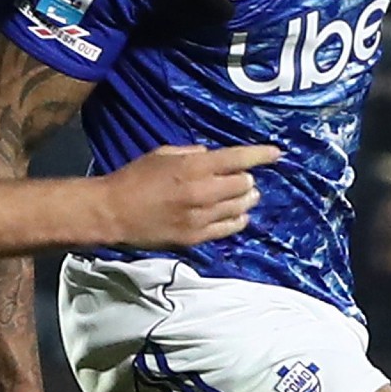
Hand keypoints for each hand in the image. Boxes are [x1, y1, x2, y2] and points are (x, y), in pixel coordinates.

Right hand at [101, 144, 271, 247]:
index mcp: (193, 168)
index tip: (277, 153)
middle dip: (248, 179)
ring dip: (245, 199)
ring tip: (244, 196)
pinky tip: (237, 215)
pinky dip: (237, 220)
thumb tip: (213, 156)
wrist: (113, 212)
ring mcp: (200, 218)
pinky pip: (228, 229)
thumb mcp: (162, 154)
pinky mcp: (196, 238)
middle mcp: (202, 192)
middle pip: (244, 185)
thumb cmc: (134, 178)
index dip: (260, 154)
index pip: (237, 159)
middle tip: (244, 177)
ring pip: (240, 208)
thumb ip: (191, 154)